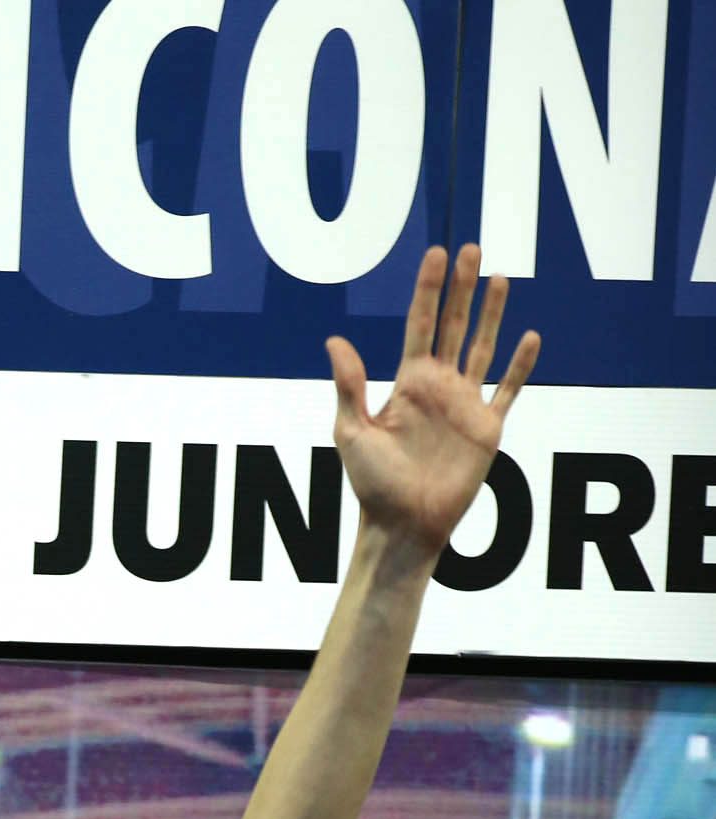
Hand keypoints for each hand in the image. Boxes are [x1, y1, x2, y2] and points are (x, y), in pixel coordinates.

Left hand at [327, 244, 538, 564]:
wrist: (403, 524)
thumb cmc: (373, 485)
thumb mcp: (353, 433)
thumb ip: (350, 387)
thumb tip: (334, 341)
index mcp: (408, 383)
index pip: (420, 324)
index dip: (428, 289)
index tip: (436, 254)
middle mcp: (438, 387)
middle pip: (453, 325)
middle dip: (461, 288)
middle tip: (470, 248)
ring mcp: (465, 404)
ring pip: (482, 347)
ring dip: (492, 314)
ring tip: (499, 277)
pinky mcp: (487, 428)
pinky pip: (508, 390)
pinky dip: (521, 366)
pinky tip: (530, 337)